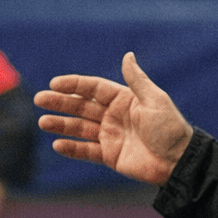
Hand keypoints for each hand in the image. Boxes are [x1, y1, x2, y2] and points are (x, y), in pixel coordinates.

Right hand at [35, 52, 194, 186]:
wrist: (178, 161)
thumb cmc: (170, 128)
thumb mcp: (155, 100)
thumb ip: (136, 80)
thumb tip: (127, 55)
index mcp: (123, 99)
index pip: (93, 89)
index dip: (74, 85)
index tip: (55, 83)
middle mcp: (113, 115)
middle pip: (81, 106)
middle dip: (60, 103)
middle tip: (40, 100)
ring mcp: (110, 136)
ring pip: (80, 128)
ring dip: (61, 125)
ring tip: (43, 123)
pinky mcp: (110, 155)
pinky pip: (86, 151)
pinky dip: (72, 148)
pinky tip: (57, 144)